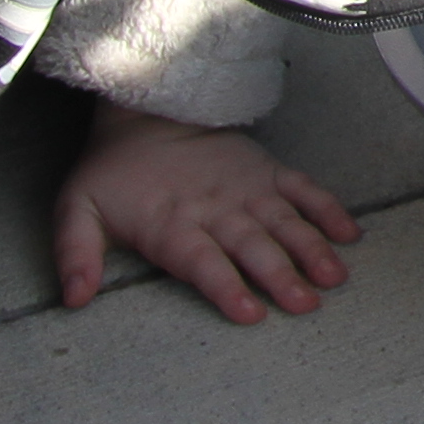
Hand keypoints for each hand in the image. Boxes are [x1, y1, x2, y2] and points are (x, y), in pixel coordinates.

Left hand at [50, 105, 359, 321]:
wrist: (149, 111)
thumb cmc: (115, 171)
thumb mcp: (77, 208)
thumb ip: (76, 254)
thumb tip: (74, 300)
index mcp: (173, 225)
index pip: (203, 262)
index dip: (227, 287)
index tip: (251, 312)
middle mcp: (217, 210)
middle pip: (253, 246)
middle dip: (281, 275)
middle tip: (307, 303)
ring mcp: (248, 188)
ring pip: (285, 222)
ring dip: (312, 249)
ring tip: (335, 276)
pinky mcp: (268, 170)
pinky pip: (304, 189)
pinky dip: (328, 209)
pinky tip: (350, 233)